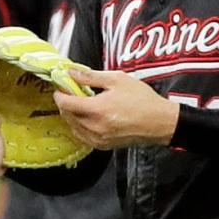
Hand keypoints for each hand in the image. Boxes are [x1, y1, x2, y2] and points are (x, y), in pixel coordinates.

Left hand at [54, 69, 179, 148]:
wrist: (159, 122)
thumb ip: (91, 77)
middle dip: (65, 104)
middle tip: (71, 94)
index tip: (59, 89)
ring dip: (72, 116)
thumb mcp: (117, 80)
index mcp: (97, 109)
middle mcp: (95, 127)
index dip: (59, 95)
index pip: (66, 103)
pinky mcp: (104, 146)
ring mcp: (99, 139)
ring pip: (73, 127)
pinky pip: (83, 137)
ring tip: (80, 105)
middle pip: (67, 116)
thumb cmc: (142, 100)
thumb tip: (72, 73)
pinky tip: (87, 118)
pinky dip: (80, 127)